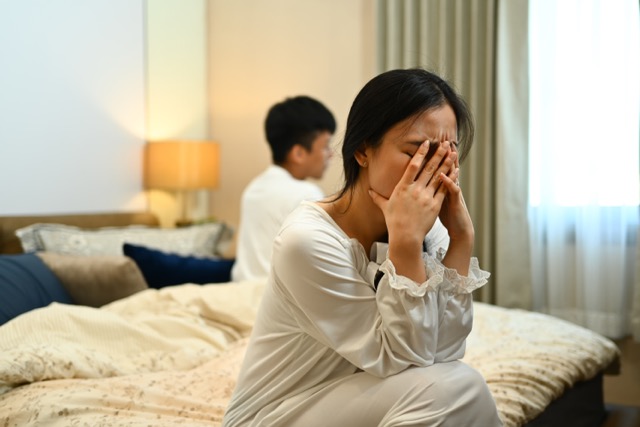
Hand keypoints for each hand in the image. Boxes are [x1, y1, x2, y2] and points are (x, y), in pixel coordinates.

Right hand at [368, 140, 455, 281]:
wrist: (405, 237)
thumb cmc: (394, 222)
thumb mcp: (385, 208)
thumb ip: (378, 198)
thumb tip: (370, 192)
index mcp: (402, 187)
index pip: (413, 165)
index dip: (421, 153)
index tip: (427, 143)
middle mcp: (415, 190)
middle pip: (429, 168)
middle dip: (438, 154)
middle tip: (446, 143)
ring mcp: (426, 197)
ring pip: (438, 176)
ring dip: (446, 163)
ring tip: (453, 153)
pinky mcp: (435, 205)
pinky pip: (444, 189)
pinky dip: (450, 179)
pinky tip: (455, 171)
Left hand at [437, 149, 474, 274]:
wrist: (459, 229)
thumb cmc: (446, 216)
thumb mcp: (436, 202)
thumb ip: (430, 192)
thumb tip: (421, 187)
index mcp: (442, 187)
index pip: (439, 169)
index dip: (436, 158)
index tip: (432, 146)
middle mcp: (449, 188)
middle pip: (447, 169)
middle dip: (445, 156)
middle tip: (444, 141)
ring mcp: (453, 194)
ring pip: (453, 176)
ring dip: (451, 164)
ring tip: (449, 151)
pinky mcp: (455, 202)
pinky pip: (452, 191)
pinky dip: (449, 182)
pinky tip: (444, 175)